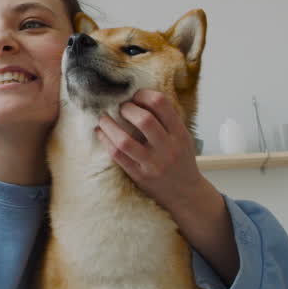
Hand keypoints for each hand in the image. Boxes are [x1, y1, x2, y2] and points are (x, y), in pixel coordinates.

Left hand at [95, 89, 206, 210]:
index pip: (162, 104)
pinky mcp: (139, 175)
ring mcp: (152, 164)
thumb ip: (166, 120)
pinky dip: (106, 140)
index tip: (135, 95)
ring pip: (125, 141)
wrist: (186, 194)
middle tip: (121, 107)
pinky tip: (101, 133)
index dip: (144, 94)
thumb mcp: (183, 138)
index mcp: (180, 134)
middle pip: (144, 120)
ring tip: (104, 118)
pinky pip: (118, 156)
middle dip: (127, 108)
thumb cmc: (181, 161)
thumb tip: (139, 97)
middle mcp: (167, 148)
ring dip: (110, 125)